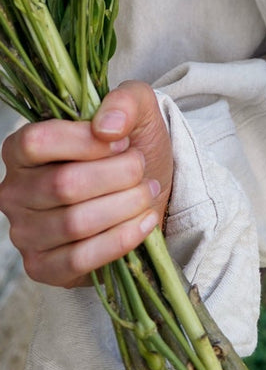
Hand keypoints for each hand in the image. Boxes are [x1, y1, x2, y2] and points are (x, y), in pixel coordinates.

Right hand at [0, 81, 173, 287]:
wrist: (143, 188)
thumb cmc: (129, 147)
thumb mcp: (136, 110)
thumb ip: (124, 102)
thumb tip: (107, 127)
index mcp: (22, 149)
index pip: (38, 141)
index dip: (85, 141)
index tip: (122, 141)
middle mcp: (14, 192)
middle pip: (63, 185)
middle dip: (117, 175)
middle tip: (141, 168)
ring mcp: (24, 233)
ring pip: (75, 223)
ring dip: (124, 206)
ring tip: (146, 192)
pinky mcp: (43, 267)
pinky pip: (78, 260)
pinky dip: (120, 240)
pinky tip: (144, 222)